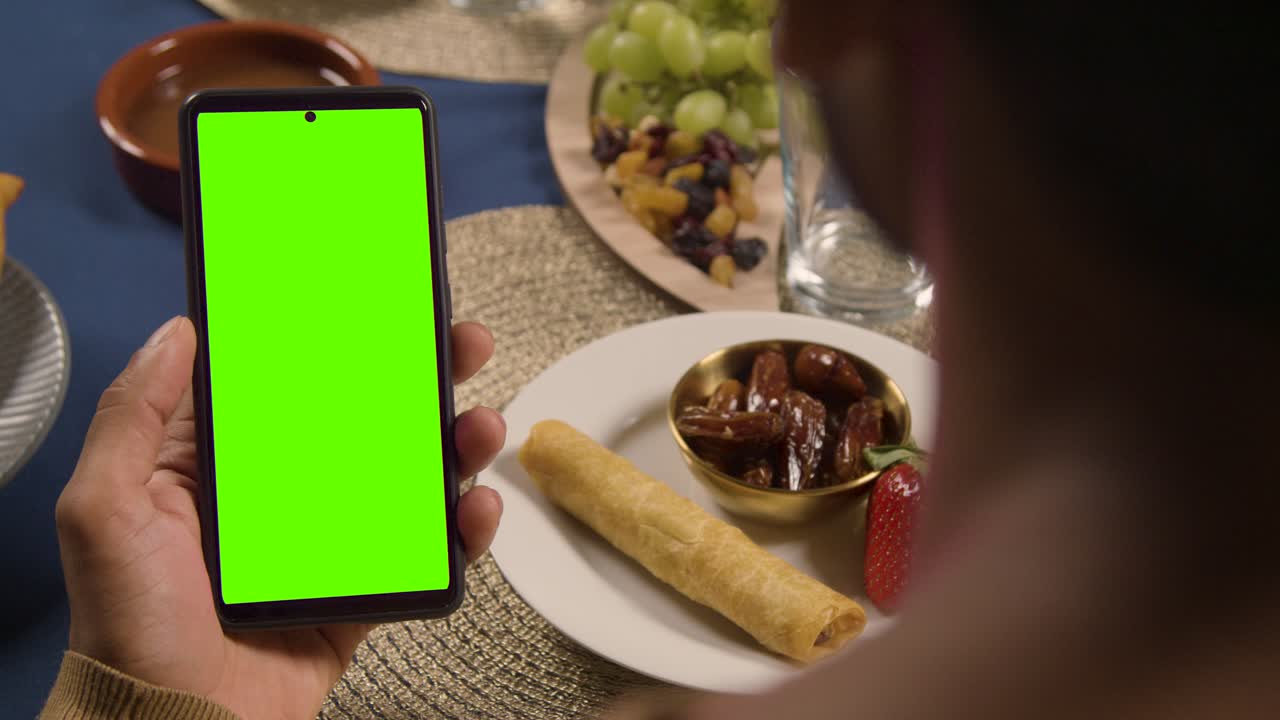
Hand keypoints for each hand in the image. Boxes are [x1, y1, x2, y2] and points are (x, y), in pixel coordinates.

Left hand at [55, 316, 505, 719]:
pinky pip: (425, 549)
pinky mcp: (365, 587)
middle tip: (461, 343)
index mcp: (224, 462)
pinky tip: (476, 509)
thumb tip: (176, 331)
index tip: (378, 300)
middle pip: (367, 416)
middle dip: (421, 376)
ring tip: (481, 426)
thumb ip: (132, 416)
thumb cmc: (130, 627)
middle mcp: (284, 492)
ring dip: (456, 443)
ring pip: (408, 475)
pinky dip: (463, 527)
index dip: (335, 337)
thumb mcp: (105, 509)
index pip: (289, 381)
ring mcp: (331, 539)